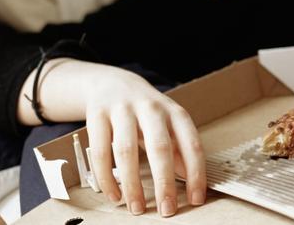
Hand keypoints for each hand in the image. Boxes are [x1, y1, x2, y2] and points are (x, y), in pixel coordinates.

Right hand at [17, 59, 205, 216]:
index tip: (196, 199)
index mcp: (174, 112)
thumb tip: (193, 180)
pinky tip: (114, 194)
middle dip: (164, 182)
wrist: (112, 82)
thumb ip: (180, 150)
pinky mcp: (97, 115)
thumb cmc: (145, 111)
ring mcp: (122, 110)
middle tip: (167, 210)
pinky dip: (106, 177)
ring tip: (137, 207)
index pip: (191, 144)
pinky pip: (99, 151)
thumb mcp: (168, 125)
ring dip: (132, 184)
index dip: (196, 173)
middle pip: (159, 147)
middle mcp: (151, 108)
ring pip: (126, 151)